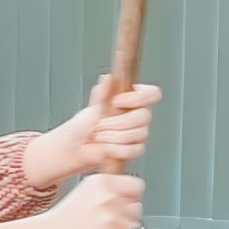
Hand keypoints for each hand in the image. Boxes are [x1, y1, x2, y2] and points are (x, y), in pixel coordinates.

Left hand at [25, 77, 161, 186]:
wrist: (77, 147)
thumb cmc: (84, 126)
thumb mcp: (93, 105)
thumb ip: (102, 92)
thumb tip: (108, 78)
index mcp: (131, 100)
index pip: (152, 94)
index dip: (139, 97)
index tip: (117, 101)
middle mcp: (137, 115)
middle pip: (145, 116)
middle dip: (119, 122)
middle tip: (101, 124)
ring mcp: (138, 133)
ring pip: (140, 134)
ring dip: (114, 136)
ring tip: (99, 136)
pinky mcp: (134, 149)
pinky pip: (134, 149)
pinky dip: (116, 149)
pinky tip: (106, 147)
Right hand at [47, 173, 145, 228]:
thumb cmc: (66, 216)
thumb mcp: (85, 190)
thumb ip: (110, 188)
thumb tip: (132, 192)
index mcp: (102, 183)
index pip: (137, 186)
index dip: (132, 195)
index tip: (127, 201)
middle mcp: (107, 199)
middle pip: (137, 207)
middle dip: (127, 214)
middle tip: (110, 219)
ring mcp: (110, 220)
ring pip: (133, 225)